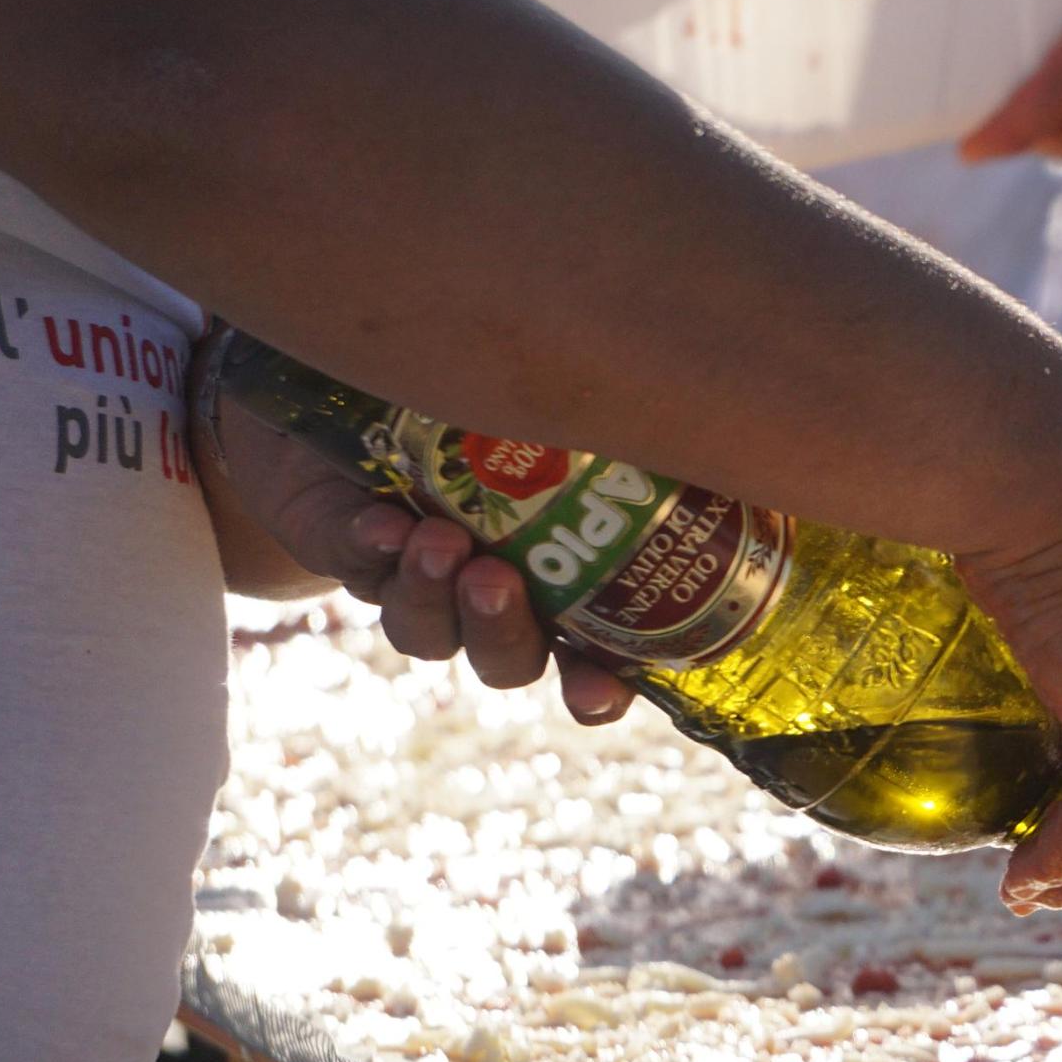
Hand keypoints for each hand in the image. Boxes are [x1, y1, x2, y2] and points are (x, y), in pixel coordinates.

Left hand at [210, 406, 634, 722]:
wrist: (354, 372)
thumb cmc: (497, 395)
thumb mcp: (572, 418)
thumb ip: (629, 431)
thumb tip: (719, 410)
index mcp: (560, 582)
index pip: (594, 657)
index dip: (600, 687)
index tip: (597, 689)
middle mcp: (488, 596)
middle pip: (507, 659)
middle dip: (503, 633)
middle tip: (498, 582)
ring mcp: (413, 580)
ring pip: (425, 631)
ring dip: (433, 594)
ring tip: (438, 540)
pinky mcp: (342, 545)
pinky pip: (356, 564)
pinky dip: (372, 548)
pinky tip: (383, 523)